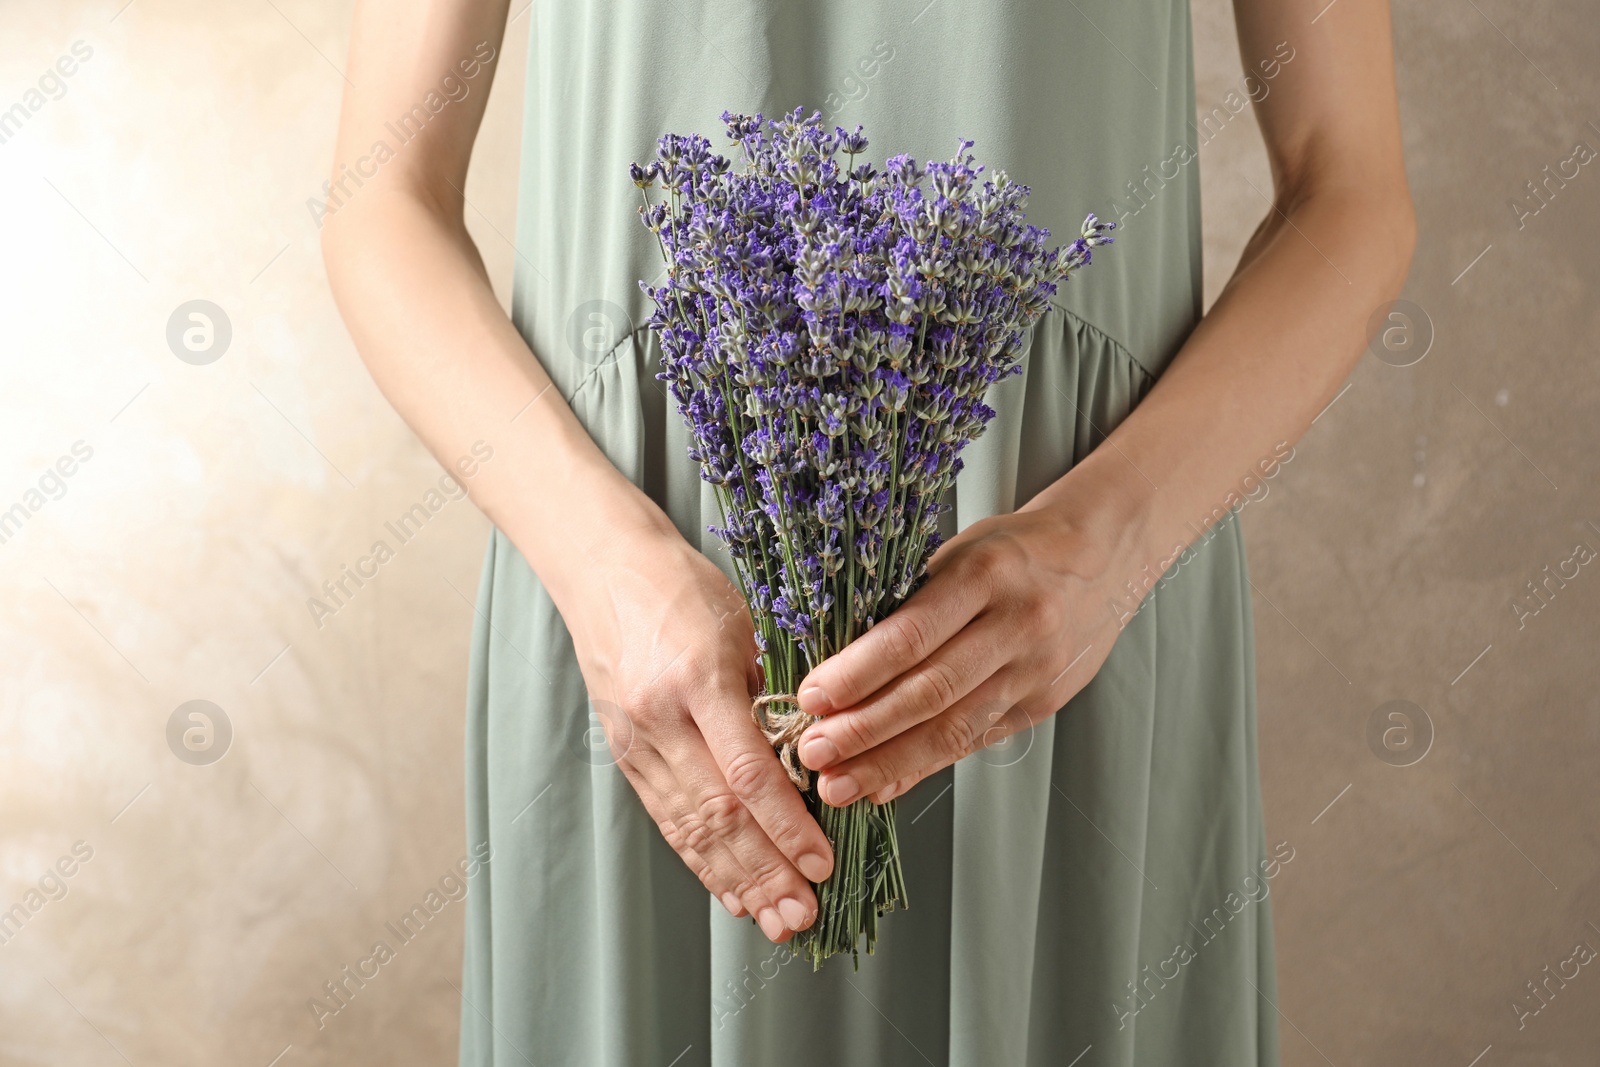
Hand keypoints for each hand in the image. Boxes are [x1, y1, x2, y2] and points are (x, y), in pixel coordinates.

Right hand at [563, 527, 834, 941]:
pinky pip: (669, 819)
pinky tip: (731, 892)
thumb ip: (774, 692)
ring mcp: (637, 742)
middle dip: (764, 873)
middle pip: (717, 815)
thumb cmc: (686, 588)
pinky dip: (703, 862)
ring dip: (735, 881)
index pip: (746, 772)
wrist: (606, 571)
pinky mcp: (627, 755)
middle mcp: (660, 720)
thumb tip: (817, 758)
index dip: (786, 826)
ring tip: (774, 920)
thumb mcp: (744, 626)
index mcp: (697, 679)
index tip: (820, 861)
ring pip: (690, 828)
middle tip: (802, 915)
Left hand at [792, 501, 1137, 805]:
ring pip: (954, 728)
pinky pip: (976, 741)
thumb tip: (840, 668)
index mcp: (986, 574)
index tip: (811, 698)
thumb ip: (911, 604)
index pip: (911, 636)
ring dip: (889, 762)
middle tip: (814, 753)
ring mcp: (1035, 670)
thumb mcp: (960, 552)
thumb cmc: (1016, 549)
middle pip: (930, 691)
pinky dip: (926, 766)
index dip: (856, 674)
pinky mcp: (1044, 703)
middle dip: (864, 730)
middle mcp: (1017, 624)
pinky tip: (886, 782)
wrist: (1105, 554)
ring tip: (839, 783)